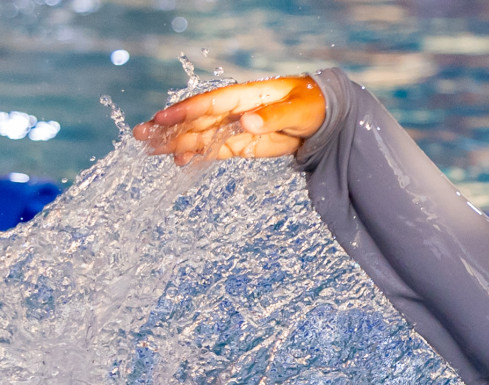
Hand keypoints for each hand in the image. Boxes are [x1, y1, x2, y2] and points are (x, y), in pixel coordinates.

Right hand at [132, 76, 325, 164]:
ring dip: (176, 142)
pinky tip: (178, 162)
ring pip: (200, 135)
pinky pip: (214, 150)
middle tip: (141, 135)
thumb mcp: (299, 110)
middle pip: (197, 119)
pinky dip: (197, 156)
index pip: (210, 103)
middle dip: (169, 127)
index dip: (186, 110)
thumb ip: (273, 116)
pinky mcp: (242, 144)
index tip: (162, 118)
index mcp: (246, 96)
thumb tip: (247, 122)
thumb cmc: (313, 105)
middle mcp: (235, 111)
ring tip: (150, 150)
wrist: (325, 118)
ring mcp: (236, 128)